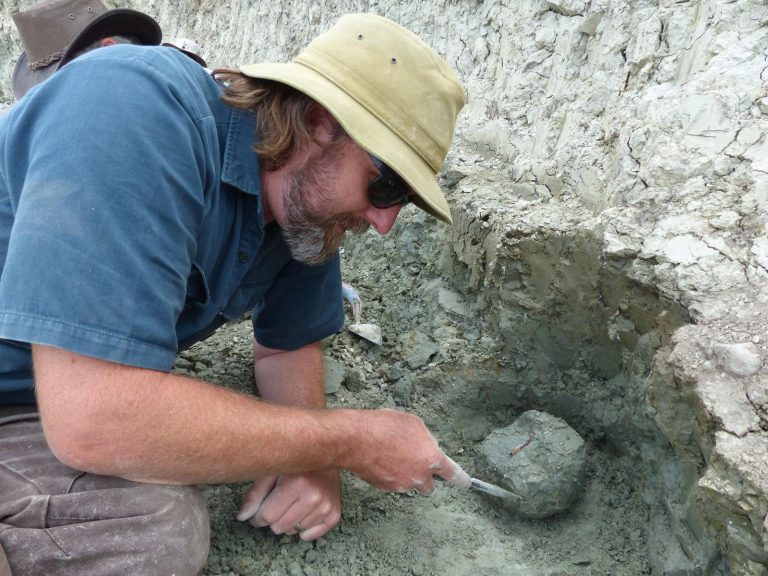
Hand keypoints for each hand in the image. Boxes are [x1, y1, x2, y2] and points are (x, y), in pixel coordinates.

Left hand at [236, 469, 341, 540]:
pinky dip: (303, 529)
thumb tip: (242, 517)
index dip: (258, 515)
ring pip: (293, 532)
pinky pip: (310, 536)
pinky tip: (304, 512)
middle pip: (279, 527)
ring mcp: (325, 507)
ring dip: (289, 521)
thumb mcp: (272, 471)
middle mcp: (314, 496)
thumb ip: (255, 494)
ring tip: (294, 502)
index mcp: (296, 483)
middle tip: (278, 502)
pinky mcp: (334, 514)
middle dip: (273, 518)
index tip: (260, 508)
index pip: (266, 516)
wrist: (328, 455)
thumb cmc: (296, 463)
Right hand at [344, 408, 470, 492]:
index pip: (453, 474)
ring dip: (406, 474)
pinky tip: (382, 459)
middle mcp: (420, 476)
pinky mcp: (387, 488)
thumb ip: (426, 438)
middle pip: (430, 485)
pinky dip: (391, 475)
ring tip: (392, 454)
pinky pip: (395, 484)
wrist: (355, 439)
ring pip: (410, 484)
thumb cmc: (384, 426)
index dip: (461, 479)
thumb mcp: (413, 423)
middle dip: (425, 476)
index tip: (466, 484)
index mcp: (431, 458)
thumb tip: (428, 446)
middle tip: (415, 461)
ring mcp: (403, 485)